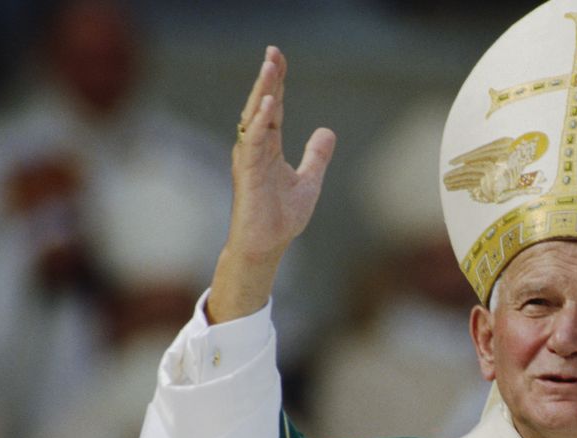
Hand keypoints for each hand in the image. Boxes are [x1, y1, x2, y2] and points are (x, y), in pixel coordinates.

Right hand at [208, 46, 336, 323]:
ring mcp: (250, 159)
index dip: (276, 83)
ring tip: (270, 67)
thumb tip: (327, 132)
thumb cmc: (281, 216)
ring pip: (255, 118)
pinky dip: (260, 123)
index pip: (272, 108)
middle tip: (273, 52)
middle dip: (268, 79)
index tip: (279, 58)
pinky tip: (267, 104)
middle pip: (261, 106)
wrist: (268, 245)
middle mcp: (256, 148)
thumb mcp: (309, 180)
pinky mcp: (249, 173)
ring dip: (262, 92)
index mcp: (268, 147)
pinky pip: (253, 142)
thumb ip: (316, 156)